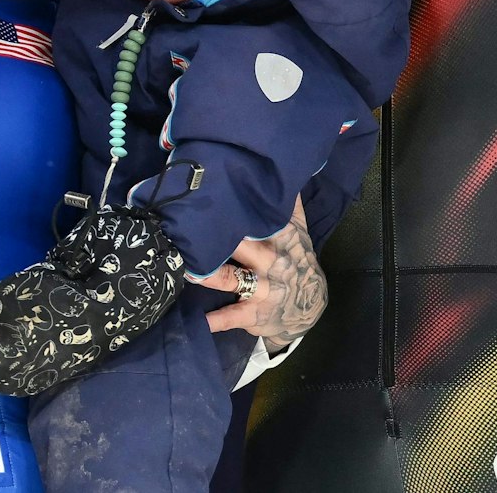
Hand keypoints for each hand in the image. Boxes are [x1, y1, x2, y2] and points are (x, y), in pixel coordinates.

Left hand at [198, 199, 325, 348]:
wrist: (310, 307)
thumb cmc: (298, 263)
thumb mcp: (299, 234)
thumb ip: (291, 206)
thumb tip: (286, 175)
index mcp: (281, 238)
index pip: (262, 219)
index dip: (243, 208)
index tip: (219, 194)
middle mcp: (271, 262)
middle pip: (245, 246)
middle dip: (222, 238)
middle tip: (190, 227)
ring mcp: (263, 289)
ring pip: (233, 278)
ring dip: (210, 275)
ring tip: (186, 267)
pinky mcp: (254, 313)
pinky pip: (232, 316)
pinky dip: (215, 320)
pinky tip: (198, 319)